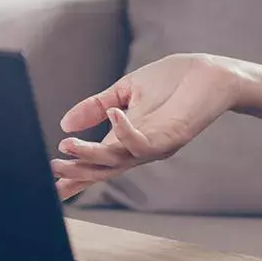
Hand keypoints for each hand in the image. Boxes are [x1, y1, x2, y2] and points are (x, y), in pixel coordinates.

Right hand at [52, 53, 244, 201]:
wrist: (211, 72)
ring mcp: (157, 146)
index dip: (76, 177)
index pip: (98, 163)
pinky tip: (113, 114)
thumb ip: (96, 106)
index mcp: (129, 140)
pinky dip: (125, 131)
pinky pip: (144, 142)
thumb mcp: (125, 91)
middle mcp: (142, 149)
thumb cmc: (173, 80)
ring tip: (67, 145)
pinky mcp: (172, 136)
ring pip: (118, 160)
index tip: (51, 187)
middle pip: (104, 169)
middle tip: (53, 169)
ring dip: (91, 155)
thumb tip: (64, 123)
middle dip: (78, 172)